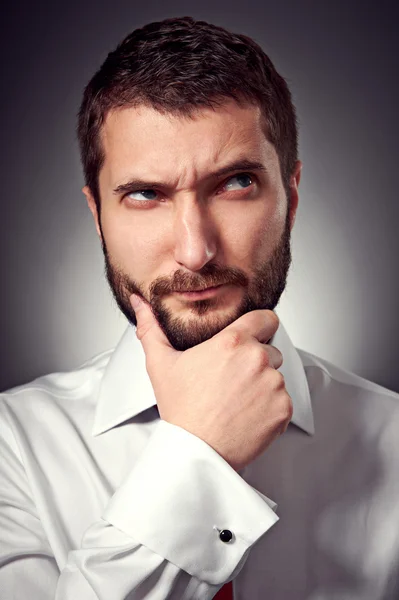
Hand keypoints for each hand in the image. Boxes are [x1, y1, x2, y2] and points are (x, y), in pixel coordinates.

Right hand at [130, 294, 292, 471]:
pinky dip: (270, 408)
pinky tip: (247, 416)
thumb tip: (139, 302)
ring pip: (277, 377)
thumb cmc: (180, 409)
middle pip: (271, 350)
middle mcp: (258, 358)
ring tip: (237, 401)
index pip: (266, 318)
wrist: (195, 452)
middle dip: (257, 361)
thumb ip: (151, 328)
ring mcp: (274, 384)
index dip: (261, 326)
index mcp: (233, 342)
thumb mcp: (160, 364)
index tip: (254, 337)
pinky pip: (284, 401)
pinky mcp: (284, 409)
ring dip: (263, 386)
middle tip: (233, 380)